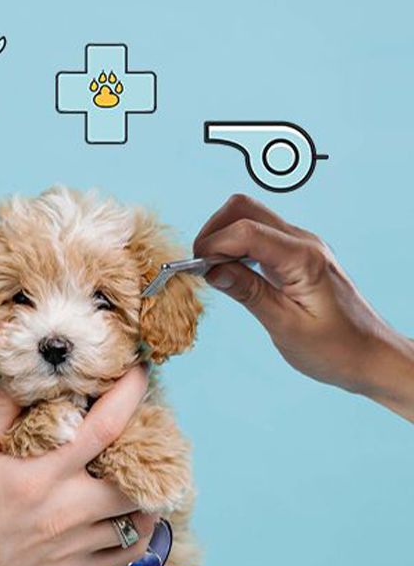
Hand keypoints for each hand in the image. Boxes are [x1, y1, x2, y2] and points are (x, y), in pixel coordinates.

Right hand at [0, 365, 156, 565]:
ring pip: (139, 520)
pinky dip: (139, 533)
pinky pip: (126, 555)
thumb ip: (0, 410)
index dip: (129, 395)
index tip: (139, 373)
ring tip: (139, 473)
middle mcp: (64, 512)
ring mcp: (72, 547)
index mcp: (38, 476)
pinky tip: (131, 516)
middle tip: (143, 432)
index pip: (103, 428)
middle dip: (149, 450)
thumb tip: (24, 373)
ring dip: (146, 492)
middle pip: (136, 479)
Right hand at [194, 194, 413, 420]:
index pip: (246, 231)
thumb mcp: (284, 326)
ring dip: (223, 238)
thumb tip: (212, 270)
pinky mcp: (296, 256)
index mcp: (303, 258)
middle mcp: (304, 243)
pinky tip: (230, 274)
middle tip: (200, 267)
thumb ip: (248, 292)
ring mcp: (301, 246)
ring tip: (213, 272)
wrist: (371, 356)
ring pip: (250, 218)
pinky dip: (237, 248)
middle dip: (214, 232)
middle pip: (245, 209)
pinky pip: (259, 236)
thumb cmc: (335, 348)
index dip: (213, 245)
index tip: (195, 269)